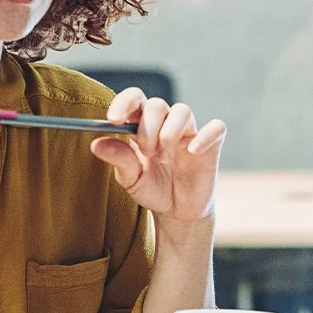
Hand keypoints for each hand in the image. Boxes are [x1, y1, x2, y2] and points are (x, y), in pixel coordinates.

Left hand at [90, 89, 225, 223]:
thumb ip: (118, 160)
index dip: (124, 102)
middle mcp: (166, 124)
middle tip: (146, 151)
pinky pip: (216, 128)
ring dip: (170, 130)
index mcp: (143, 126)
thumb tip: (96, 144)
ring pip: (183, 111)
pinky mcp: (211, 145)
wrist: (178, 212)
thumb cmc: (153, 190)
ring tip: (164, 155)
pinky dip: (205, 136)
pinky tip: (192, 152)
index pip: (135, 99)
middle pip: (158, 104)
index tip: (113, 119)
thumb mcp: (131, 179)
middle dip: (148, 126)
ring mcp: (189, 133)